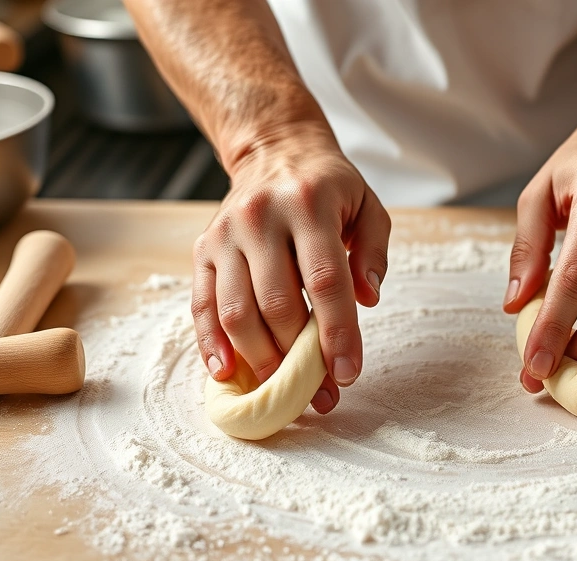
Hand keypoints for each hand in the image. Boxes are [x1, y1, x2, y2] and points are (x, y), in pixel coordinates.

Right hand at [192, 121, 390, 412]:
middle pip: (277, 303)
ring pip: (236, 311)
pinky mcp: (203, 249)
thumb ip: (374, 251)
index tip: (348, 374)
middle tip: (319, 394)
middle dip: (299, 359)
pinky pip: (202, 305)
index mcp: (309, 205)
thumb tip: (367, 299)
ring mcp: (226, 234)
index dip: (337, 333)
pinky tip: (228, 373)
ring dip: (261, 361)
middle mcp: (262, 218)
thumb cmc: (329, 188)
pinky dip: (211, 345)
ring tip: (282, 390)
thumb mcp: (368, 206)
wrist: (274, 150)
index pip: (325, 280)